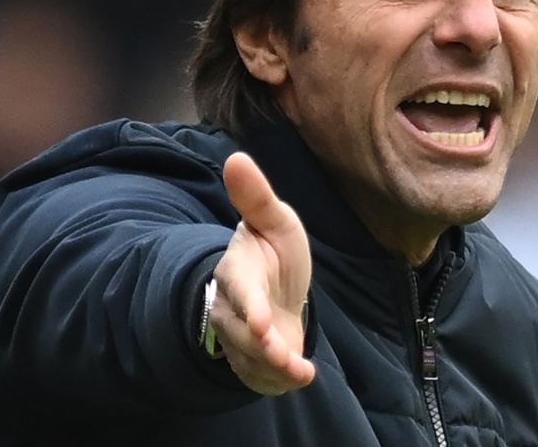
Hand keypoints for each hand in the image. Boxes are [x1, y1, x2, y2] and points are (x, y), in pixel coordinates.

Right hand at [208, 152, 315, 394]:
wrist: (278, 289)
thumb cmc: (276, 251)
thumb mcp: (275, 221)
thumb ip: (256, 197)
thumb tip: (236, 157)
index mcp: (238, 270)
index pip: (239, 289)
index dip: (248, 305)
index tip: (261, 320)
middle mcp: (233, 308)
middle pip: (240, 331)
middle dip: (258, 344)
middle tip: (278, 352)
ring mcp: (242, 337)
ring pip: (250, 358)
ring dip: (273, 367)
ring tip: (297, 370)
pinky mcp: (255, 360)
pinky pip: (262, 376)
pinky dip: (282, 380)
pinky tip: (304, 377)